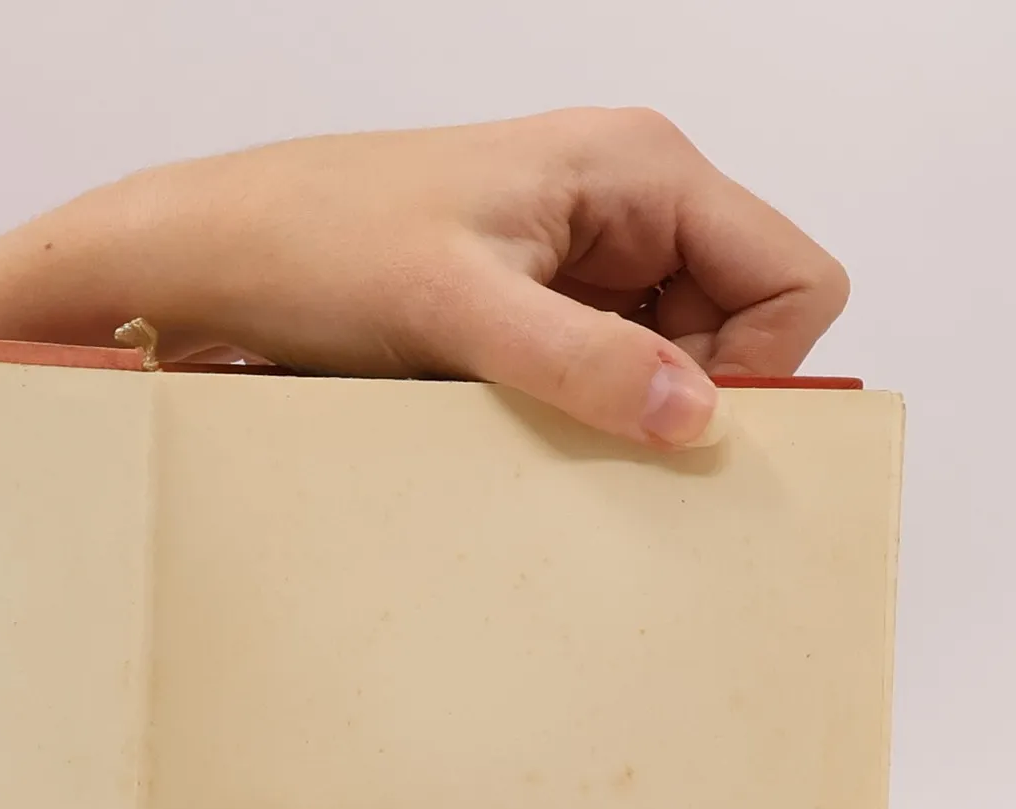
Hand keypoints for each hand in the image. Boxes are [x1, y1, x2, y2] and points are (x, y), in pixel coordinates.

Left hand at [0, 109, 849, 447]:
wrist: (220, 255)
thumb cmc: (322, 243)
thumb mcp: (459, 310)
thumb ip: (584, 360)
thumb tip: (696, 417)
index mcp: (641, 169)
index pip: (796, 279)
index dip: (757, 367)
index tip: (669, 427)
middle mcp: (627, 203)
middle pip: (741, 324)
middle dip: (686, 392)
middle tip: (589, 433)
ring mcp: (580, 254)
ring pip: (671, 357)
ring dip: (621, 405)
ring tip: (525, 415)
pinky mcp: (532, 301)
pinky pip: (602, 368)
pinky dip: (575, 406)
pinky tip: (506, 416)